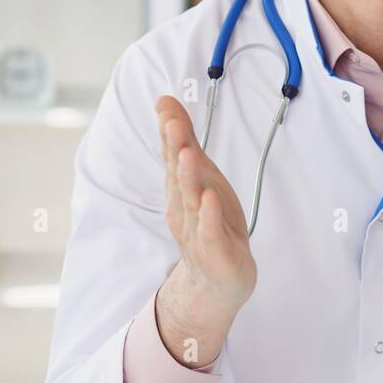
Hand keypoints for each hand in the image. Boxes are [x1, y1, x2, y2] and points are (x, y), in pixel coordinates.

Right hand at [156, 95, 255, 318]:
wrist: (217, 280)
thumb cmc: (209, 221)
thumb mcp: (200, 176)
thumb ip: (184, 142)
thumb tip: (167, 103)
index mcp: (180, 187)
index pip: (173, 154)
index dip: (171, 129)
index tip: (165, 104)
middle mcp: (184, 205)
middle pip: (178, 174)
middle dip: (175, 147)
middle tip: (172, 123)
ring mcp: (197, 228)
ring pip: (192, 200)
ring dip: (188, 177)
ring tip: (188, 154)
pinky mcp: (214, 250)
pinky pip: (210, 231)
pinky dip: (209, 216)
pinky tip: (209, 198)